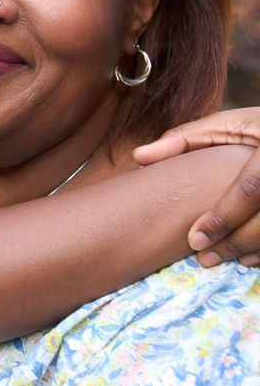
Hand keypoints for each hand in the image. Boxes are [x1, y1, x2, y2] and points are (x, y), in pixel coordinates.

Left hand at [133, 107, 259, 266]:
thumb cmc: (257, 127)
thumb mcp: (224, 126)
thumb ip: (182, 140)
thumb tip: (137, 157)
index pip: (250, 189)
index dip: (223, 217)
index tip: (194, 240)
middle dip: (235, 241)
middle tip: (203, 258)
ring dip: (253, 250)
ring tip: (221, 260)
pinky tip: (248, 258)